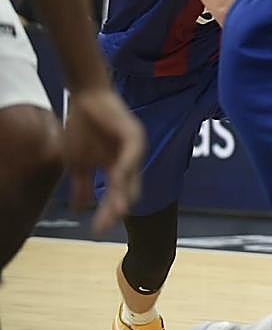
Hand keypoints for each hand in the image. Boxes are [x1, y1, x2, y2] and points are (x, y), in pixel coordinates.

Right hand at [65, 87, 144, 233]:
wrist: (86, 97)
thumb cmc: (83, 128)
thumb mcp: (78, 163)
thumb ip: (82, 185)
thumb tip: (79, 209)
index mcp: (119, 170)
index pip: (117, 197)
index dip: (107, 214)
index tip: (96, 231)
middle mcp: (130, 162)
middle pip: (128, 192)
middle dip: (116, 210)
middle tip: (104, 226)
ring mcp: (134, 149)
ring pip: (131, 177)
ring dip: (123, 195)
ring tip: (116, 212)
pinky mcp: (134, 134)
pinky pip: (132, 154)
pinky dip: (126, 167)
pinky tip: (118, 178)